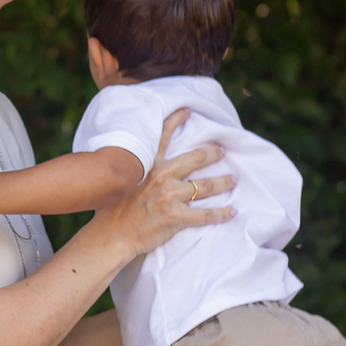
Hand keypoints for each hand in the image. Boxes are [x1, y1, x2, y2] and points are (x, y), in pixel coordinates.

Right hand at [99, 108, 234, 257]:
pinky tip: (232, 211)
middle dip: (213, 153)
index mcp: (148, 165)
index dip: (176, 120)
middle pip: (196, 159)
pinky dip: (222, 213)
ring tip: (233, 180)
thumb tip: (137, 158)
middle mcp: (162, 176)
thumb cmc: (112, 209)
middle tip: (222, 151)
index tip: (187, 111)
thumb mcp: (120, 179)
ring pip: (206, 186)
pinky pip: (206, 214)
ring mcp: (170, 197)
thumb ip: (133, 167)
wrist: (112, 234)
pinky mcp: (177, 217)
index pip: (163, 135)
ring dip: (223, 182)